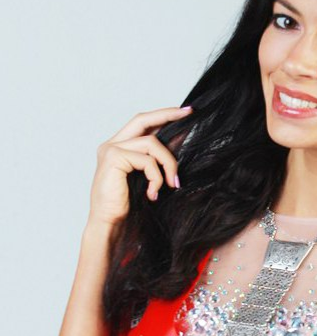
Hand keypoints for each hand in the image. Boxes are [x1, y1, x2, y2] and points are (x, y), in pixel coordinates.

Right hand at [89, 106, 193, 226]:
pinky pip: (147, 160)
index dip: (163, 115)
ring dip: (168, 163)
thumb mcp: (147, 177)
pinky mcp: (113, 158)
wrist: (109, 225)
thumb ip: (157, 159)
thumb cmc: (127, 206)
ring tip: (173, 183)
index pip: (142, 123)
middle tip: (188, 113)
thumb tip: (180, 140)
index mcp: (118, 147)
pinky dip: (156, 177)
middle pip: (142, 119)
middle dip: (167, 114)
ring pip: (151, 143)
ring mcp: (110, 150)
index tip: (185, 110)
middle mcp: (111, 144)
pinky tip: (153, 193)